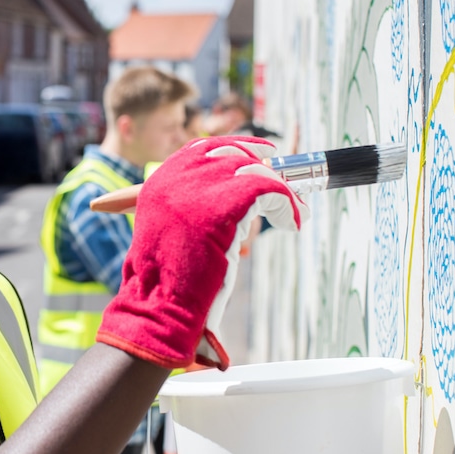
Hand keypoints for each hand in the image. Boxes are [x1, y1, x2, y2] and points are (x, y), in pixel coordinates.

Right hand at [95, 136, 306, 369]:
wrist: (161, 306)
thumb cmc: (168, 283)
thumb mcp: (170, 234)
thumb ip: (189, 209)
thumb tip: (233, 196)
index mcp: (160, 182)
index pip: (202, 149)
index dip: (236, 148)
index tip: (262, 155)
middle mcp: (176, 178)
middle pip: (232, 153)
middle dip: (262, 166)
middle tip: (284, 185)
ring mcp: (199, 189)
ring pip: (254, 171)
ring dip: (280, 191)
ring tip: (294, 212)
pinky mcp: (225, 204)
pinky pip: (270, 191)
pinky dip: (287, 205)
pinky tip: (291, 223)